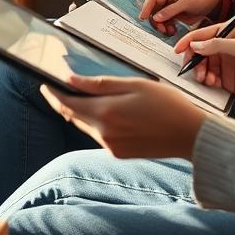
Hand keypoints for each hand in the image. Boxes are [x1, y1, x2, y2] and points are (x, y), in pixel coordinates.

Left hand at [40, 76, 205, 158]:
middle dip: (65, 102)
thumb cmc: (167, 105)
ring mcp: (111, 146)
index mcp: (105, 114)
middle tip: (61, 87)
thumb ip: (99, 84)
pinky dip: (98, 122)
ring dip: (83, 112)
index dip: (52, 94)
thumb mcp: (134, 85)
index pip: (66, 105)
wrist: (190, 136)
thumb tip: (70, 80)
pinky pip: (100, 135)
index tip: (45, 85)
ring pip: (86, 125)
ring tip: (88, 96)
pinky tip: (110, 112)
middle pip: (73, 116)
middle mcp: (104, 133)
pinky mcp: (119, 154)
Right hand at [139, 0, 222, 34]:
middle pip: (154, 10)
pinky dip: (168, 28)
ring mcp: (172, 8)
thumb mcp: (188, 3)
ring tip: (169, 31)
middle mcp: (169, 0)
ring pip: (160, 18)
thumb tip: (156, 17)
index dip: (146, 8)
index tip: (142, 18)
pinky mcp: (177, 16)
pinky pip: (167, 23)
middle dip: (155, 21)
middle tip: (161, 29)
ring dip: (162, 26)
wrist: (217, 2)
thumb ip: (171, 10)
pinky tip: (173, 31)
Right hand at [173, 25, 234, 109]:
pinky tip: (213, 83)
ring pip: (202, 66)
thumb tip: (196, 45)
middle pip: (199, 51)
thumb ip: (218, 44)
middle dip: (194, 60)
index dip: (189, 41)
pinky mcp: (226, 80)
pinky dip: (206, 81)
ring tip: (206, 79)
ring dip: (200, 72)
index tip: (178, 50)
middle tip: (192, 68)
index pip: (203, 34)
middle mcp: (225, 48)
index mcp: (229, 34)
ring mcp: (225, 64)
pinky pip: (209, 79)